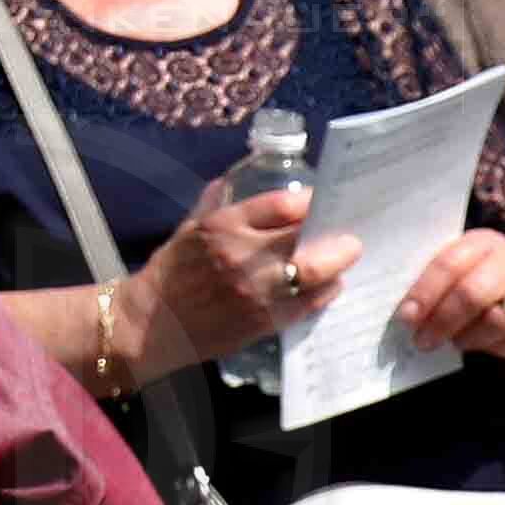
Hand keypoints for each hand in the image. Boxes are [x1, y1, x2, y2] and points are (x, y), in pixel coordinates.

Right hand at [131, 182, 344, 370]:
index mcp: (221, 226)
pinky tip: (328, 288)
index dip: (311, 202)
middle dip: (337, 241)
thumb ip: (215, 205)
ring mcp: (255, 291)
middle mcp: (241, 256)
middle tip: (352, 241)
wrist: (152, 322)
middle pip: (305, 243)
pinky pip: (307, 305)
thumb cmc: (171, 271)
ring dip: (336, 270)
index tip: (324, 203)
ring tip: (341, 266)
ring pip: (313, 277)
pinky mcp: (263, 320)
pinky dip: (324, 295)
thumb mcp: (188, 229)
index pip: (280, 206)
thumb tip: (235, 182)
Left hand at [403, 229, 504, 403]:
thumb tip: (406, 313)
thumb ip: (439, 284)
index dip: (424, 293)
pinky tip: (490, 346)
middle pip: (472, 293)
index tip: (406, 318)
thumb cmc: (495, 286)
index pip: (448, 263)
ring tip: (457, 342)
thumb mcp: (469, 273)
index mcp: (483, 242)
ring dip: (469, 338)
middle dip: (442, 321)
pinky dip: (499, 348)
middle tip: (424, 341)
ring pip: (496, 320)